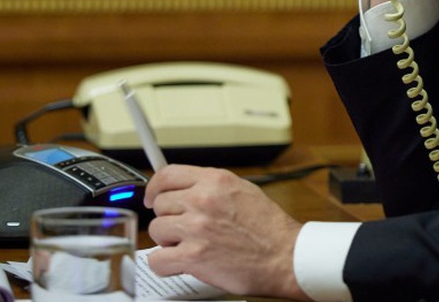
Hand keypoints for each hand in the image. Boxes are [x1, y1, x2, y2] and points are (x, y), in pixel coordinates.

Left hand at [143, 165, 307, 299]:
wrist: (286, 256)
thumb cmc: (270, 229)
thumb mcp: (243, 191)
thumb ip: (212, 187)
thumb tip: (188, 187)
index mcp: (215, 181)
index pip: (167, 174)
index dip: (155, 187)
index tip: (153, 196)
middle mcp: (203, 200)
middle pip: (160, 203)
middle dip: (169, 217)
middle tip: (183, 228)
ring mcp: (196, 227)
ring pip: (156, 229)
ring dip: (168, 240)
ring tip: (188, 245)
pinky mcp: (193, 255)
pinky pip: (157, 259)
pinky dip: (165, 264)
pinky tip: (180, 263)